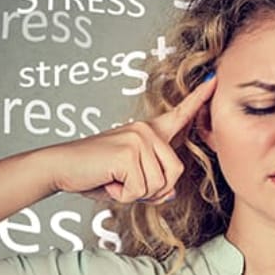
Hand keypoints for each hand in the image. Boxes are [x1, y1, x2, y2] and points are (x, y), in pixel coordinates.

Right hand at [47, 75, 216, 203]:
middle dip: (152, 190)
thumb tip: (171, 192)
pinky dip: (123, 195)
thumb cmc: (95, 173)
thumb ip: (155, 182)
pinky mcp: (129, 152)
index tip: (215, 79)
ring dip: (135, 193)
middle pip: (174, 174)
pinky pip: (140, 190)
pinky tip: (109, 181)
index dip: (199, 99)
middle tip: (125, 183)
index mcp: (149, 132)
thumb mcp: (131, 178)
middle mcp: (147, 131)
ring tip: (114, 179)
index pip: (180, 114)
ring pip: (158, 185)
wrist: (59, 167)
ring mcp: (139, 139)